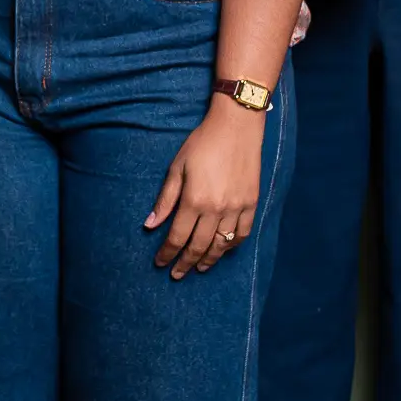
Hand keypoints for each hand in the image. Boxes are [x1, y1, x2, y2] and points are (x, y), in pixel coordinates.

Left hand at [145, 99, 266, 276]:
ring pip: (221, 244)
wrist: (237, 126)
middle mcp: (216, 209)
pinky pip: (243, 233)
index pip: (177, 237)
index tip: (160, 263)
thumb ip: (165, 199)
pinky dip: (232, 245)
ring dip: (208, 259)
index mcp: (195, 201)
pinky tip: (223, 249)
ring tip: (199, 268)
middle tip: (176, 274)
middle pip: (198, 246)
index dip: (167, 254)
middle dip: (185, 263)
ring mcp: (237, 208)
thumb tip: (150, 225)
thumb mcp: (177, 168)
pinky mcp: (251, 203)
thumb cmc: (202, 143)